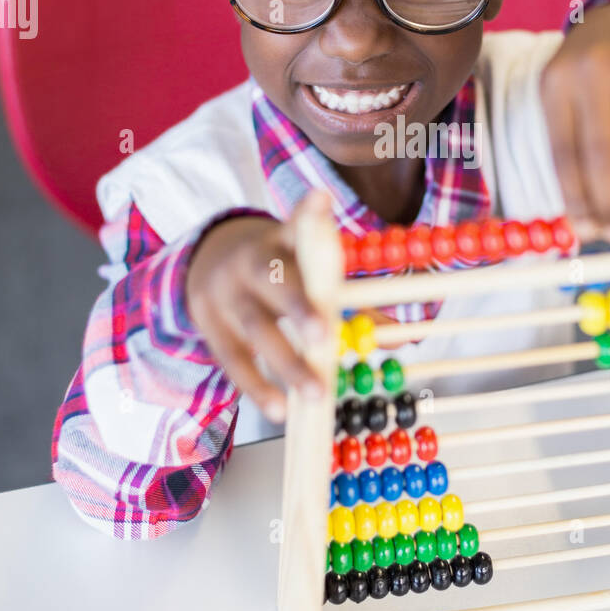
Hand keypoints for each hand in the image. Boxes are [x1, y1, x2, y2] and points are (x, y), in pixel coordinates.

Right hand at [185, 191, 334, 421]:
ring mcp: (227, 294)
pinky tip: (278, 409)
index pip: (296, 226)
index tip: (320, 201)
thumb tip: (402, 338)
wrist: (207, 263)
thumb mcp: (305, 268)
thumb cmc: (278, 271)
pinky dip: (256, 386)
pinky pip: (233, 359)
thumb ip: (350, 297)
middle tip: (324, 336)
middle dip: (298, 306)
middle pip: (274, 280)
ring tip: (315, 395)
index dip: (308, 215)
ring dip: (285, 363)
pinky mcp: (210, 326)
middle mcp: (252, 261)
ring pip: (255, 327)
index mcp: (282, 239)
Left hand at [540, 1, 609, 242]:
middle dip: (608, 202)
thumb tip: (579, 217)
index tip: (584, 231)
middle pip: (599, 154)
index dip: (575, 197)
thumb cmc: (591, 72)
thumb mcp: (566, 95)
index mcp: (555, 83)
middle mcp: (590, 73)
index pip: (563, 153)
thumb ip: (571, 147)